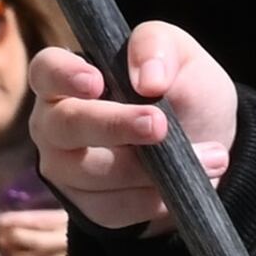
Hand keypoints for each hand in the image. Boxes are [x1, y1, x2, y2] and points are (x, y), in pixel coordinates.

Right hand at [29, 25, 238, 231]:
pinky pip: (111, 208)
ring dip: (150, 168)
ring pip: (93, 173)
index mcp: (69, 78)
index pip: (46, 70)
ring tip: (209, 155)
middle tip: (160, 124)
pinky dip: (151, 199)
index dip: (64, 75)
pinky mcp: (86, 204)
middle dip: (115, 126)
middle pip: (67, 126)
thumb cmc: (179, 87)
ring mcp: (66, 167)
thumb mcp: (180, 54)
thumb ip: (158, 47)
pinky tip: (180, 186)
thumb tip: (148, 80)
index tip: (97, 82)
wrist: (204, 141)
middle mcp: (55, 123)